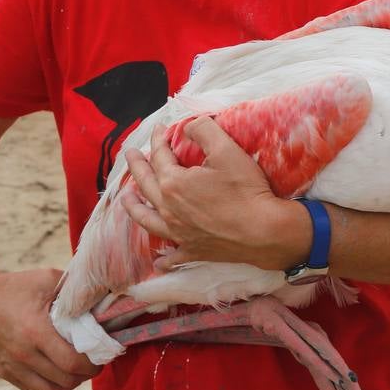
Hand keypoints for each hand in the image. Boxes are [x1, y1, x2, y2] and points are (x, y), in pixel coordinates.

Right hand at [0, 268, 101, 389]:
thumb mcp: (47, 279)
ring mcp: (12, 366)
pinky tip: (58, 371)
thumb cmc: (15, 286)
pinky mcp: (4, 372)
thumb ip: (74, 291)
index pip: (72, 362)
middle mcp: (22, 354)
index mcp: (35, 332)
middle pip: (66, 380)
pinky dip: (51, 385)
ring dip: (69, 383)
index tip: (102, 355)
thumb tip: (103, 298)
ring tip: (77, 369)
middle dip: (86, 374)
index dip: (93, 363)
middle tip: (94, 361)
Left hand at [120, 119, 308, 271]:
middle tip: (130, 154)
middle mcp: (169, 209)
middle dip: (137, 166)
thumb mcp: (226, 150)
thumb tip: (189, 127)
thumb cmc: (245, 190)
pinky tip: (159, 262)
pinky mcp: (193, 250)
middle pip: (146, 184)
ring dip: (133, 207)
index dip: (158, 139)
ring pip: (147, 219)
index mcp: (173, 183)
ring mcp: (179, 233)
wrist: (264, 231)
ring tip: (125, 198)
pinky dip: (164, 259)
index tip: (159, 128)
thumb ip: (204, 130)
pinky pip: (173, 256)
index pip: (160, 156)